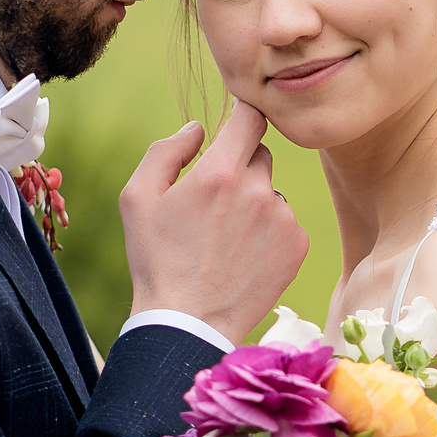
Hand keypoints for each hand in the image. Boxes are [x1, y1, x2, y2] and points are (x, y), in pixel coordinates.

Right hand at [120, 104, 306, 344]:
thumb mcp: (138, 198)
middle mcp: (258, 191)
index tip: (237, 122)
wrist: (189, 322)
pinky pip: (286, 221)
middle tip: (214, 203)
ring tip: (226, 239)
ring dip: (254, 202)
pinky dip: (269, 230)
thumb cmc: (157, 259)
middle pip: (259, 154)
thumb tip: (198, 128)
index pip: (250, 117)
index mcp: (220, 173)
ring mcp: (283, 219)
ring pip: (271, 190)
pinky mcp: (298, 245)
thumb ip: (167, 150)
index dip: (243, 115)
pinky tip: (244, 255)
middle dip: (239, 167)